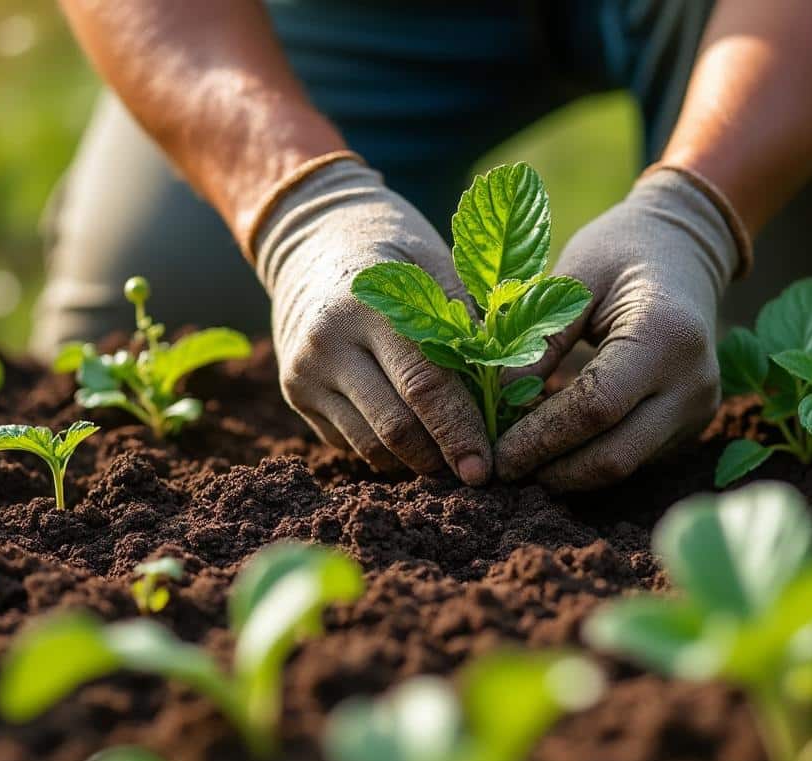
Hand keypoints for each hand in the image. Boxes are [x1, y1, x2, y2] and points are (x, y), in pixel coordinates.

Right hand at [255, 160, 491, 484]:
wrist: (312, 237)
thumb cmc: (394, 252)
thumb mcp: (436, 267)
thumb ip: (475, 327)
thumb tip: (516, 394)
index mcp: (368, 304)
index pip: (424, 385)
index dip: (460, 430)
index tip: (486, 466)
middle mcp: (327, 343)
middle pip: (395, 426)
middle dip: (441, 457)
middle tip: (477, 472)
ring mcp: (304, 372)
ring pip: (370, 445)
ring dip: (415, 461)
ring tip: (449, 456)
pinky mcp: (295, 393)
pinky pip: (349, 442)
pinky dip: (387, 451)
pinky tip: (413, 437)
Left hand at [494, 168, 744, 489]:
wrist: (684, 249)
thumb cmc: (620, 250)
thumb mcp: (573, 277)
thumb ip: (537, 338)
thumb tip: (497, 402)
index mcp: (665, 335)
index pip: (595, 406)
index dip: (540, 437)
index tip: (495, 450)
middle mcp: (693, 381)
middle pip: (614, 455)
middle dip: (551, 470)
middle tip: (501, 467)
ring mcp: (699, 408)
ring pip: (625, 466)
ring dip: (568, 472)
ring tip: (520, 457)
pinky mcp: (693, 422)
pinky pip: (635, 457)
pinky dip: (590, 458)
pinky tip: (554, 446)